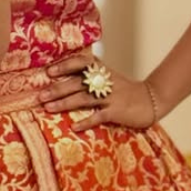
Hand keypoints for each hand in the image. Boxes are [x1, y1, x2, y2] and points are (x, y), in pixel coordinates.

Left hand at [41, 52, 156, 131]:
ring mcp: (110, 96)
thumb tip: (61, 77)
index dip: (64, 66)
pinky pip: (98, 116)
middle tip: (40, 96)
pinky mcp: (116, 111)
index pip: (80, 63)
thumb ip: (89, 74)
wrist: (150, 99)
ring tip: (48, 108)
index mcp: (100, 70)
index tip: (49, 72)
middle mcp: (104, 81)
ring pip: (83, 99)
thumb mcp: (107, 76)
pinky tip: (74, 127)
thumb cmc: (123, 88)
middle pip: (77, 83)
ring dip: (65, 103)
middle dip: (57, 89)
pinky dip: (86, 121)